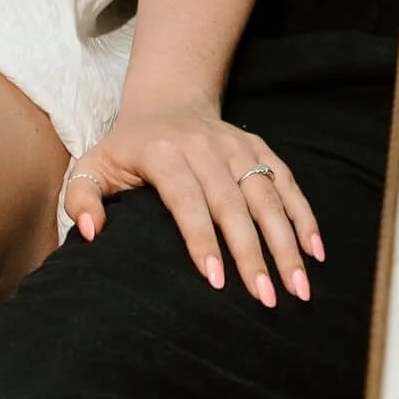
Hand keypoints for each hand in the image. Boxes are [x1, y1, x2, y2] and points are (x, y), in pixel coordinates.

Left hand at [60, 94, 322, 304]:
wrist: (167, 102)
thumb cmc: (127, 149)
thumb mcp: (93, 166)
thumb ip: (82, 198)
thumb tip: (89, 233)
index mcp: (163, 153)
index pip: (186, 199)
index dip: (202, 239)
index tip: (216, 280)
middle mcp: (205, 147)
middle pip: (232, 204)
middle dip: (252, 253)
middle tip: (265, 297)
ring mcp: (237, 147)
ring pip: (266, 196)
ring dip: (286, 242)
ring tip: (297, 287)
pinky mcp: (260, 149)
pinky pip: (287, 183)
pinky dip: (304, 217)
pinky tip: (316, 253)